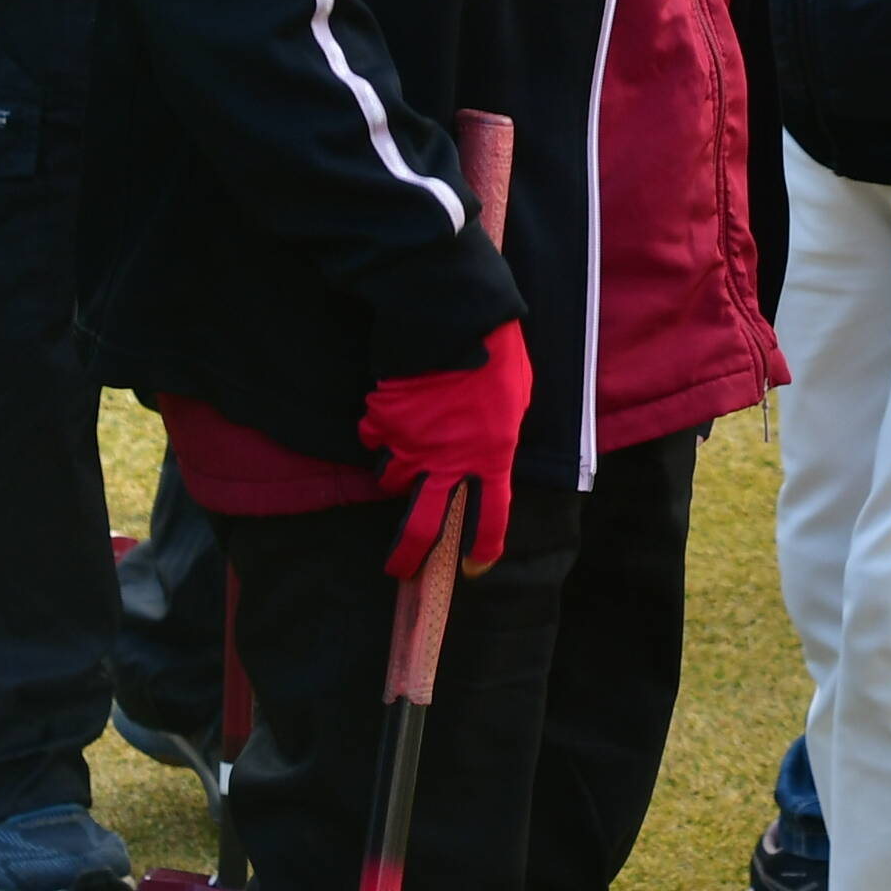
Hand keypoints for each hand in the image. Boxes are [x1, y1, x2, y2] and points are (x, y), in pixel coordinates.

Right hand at [360, 323, 533, 579]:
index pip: (492, 518)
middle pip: (423, 526)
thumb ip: (499, 433)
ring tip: (406, 450)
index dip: (485, 548)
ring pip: (390, 480)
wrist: (455, 320)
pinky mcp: (383, 422)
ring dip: (395, 472)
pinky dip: (379, 432)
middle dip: (408, 555)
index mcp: (491, 458)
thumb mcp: (516, 400)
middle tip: (400, 570)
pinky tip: (391, 412)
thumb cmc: (497, 356)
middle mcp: (448, 463)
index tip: (475, 567)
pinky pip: (374, 439)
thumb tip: (487, 446)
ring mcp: (410, 445)